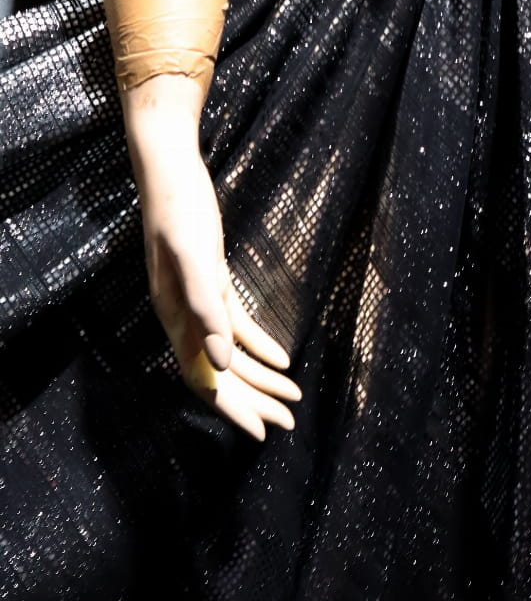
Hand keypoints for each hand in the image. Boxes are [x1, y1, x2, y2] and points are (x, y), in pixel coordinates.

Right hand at [124, 87, 300, 439]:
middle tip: (289, 422)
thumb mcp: (194, 257)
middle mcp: (183, 316)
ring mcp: (196, 300)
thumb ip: (205, 310)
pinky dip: (258, 345)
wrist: (169, 167)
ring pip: (230, 354)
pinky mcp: (210, 281)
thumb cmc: (178, 209)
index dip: (232, 408)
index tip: (261, 432)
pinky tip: (283, 359)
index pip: (204, 380)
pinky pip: (236, 325)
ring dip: (261, 379)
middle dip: (254, 401)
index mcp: (175, 318)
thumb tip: (218, 364)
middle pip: (220, 374)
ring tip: (292, 397)